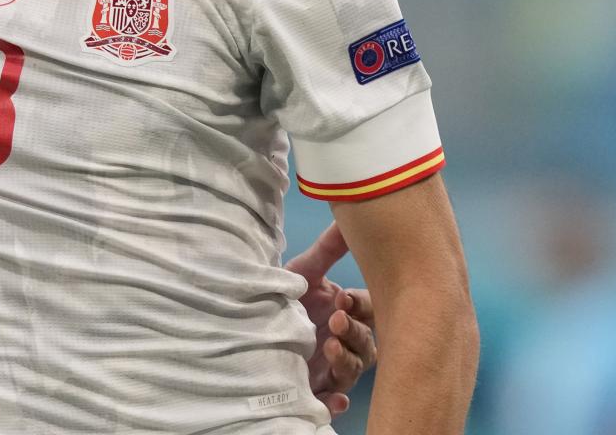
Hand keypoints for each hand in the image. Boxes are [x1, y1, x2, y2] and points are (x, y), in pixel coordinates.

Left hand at [285, 222, 377, 417]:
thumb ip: (327, 250)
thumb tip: (348, 214)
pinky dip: (336, 402)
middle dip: (356, 332)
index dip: (361, 305)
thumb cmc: (282, 298)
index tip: (343, 296)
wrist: (247, 325)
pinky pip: (332, 401)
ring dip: (347, 359)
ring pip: (355, 370)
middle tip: (337, 320)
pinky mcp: (315, 389)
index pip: (369, 311)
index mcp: (346, 312)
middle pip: (368, 343)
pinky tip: (336, 399)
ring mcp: (332, 367)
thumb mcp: (302, 273)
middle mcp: (345, 340)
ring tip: (329, 347)